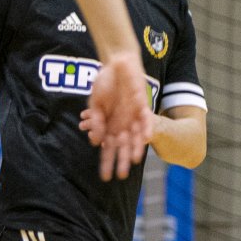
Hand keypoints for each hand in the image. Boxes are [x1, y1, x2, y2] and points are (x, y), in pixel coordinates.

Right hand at [84, 52, 153, 178]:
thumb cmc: (104, 83)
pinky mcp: (142, 107)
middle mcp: (121, 124)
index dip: (106, 162)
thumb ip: (95, 122)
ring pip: (135, 137)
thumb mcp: (94, 103)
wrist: (117, 64)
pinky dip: (145, 129)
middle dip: (122, 161)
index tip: (105, 176)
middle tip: (122, 175)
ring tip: (135, 160)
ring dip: (135, 149)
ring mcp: (133, 116)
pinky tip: (144, 138)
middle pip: (123, 147)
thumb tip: (94, 141)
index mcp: (108, 126)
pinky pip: (146, 121)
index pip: (108, 148)